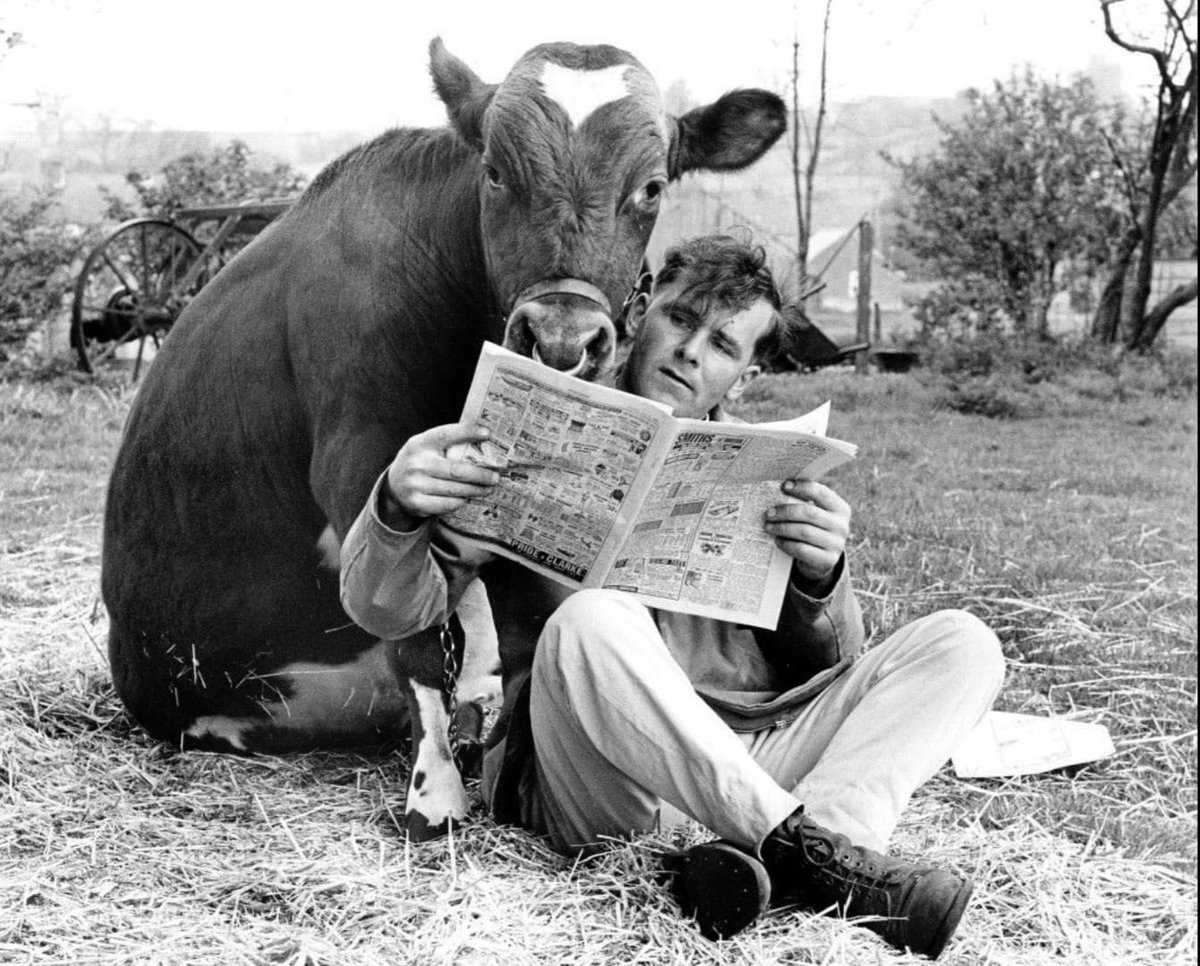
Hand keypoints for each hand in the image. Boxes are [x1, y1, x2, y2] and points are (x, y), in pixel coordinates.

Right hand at [385, 422, 502, 521]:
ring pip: (455, 490)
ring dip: (476, 490)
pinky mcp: (417, 503)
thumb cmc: (421, 461)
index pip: (446, 434)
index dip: (467, 432)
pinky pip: (448, 504)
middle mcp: (417, 463)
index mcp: (420, 443)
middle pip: (456, 470)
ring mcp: (415, 485)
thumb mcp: (426, 446)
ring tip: (488, 488)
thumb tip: (485, 443)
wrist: (393, 485)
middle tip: (496, 476)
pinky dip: (461, 501)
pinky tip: (468, 498)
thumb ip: (448, 444)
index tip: (487, 433)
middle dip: (480, 474)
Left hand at [763, 480, 850, 588]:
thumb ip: (803, 502)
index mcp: (840, 509)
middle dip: (786, 511)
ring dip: (782, 528)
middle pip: (810, 513)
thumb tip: (779, 488)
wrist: (820, 560)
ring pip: (804, 532)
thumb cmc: (812, 529)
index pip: (821, 493)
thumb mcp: (814, 515)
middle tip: (768, 513)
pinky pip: (802, 549)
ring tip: (768, 526)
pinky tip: (777, 540)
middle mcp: (841, 526)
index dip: (802, 487)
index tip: (783, 485)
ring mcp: (836, 544)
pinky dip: (786, 543)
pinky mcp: (827, 560)